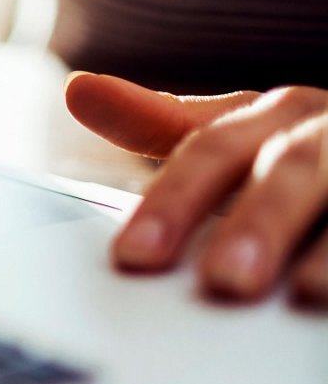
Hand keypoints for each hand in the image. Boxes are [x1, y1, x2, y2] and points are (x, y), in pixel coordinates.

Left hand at [65, 72, 327, 307]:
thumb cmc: (309, 146)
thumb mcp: (241, 131)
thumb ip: (162, 121)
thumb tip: (80, 91)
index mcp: (278, 115)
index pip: (212, 150)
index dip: (173, 201)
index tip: (133, 257)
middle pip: (288, 170)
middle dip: (258, 221)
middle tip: (223, 281)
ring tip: (303, 292)